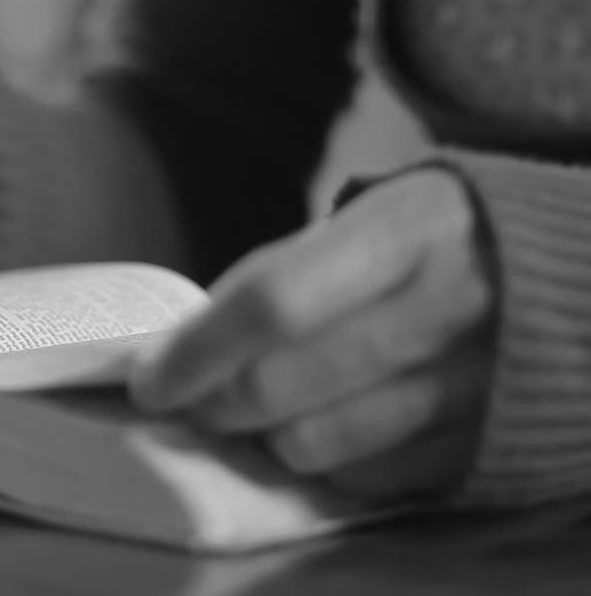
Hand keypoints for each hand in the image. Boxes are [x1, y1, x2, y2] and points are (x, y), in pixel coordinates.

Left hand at [129, 171, 493, 499]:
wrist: (581, 272)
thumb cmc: (444, 236)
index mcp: (409, 229)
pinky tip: (327, 426)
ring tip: (259, 410)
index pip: (271, 302)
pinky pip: (367, 479)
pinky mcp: (487, 443)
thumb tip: (192, 340)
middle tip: (188, 398)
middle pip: (282, 384)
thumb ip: (292, 268)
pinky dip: (326, 462)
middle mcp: (448, 308)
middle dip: (212, 402)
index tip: (148, 377)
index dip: (196, 350)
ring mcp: (474, 385)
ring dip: (264, 436)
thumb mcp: (377, 215)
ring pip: (316, 444)